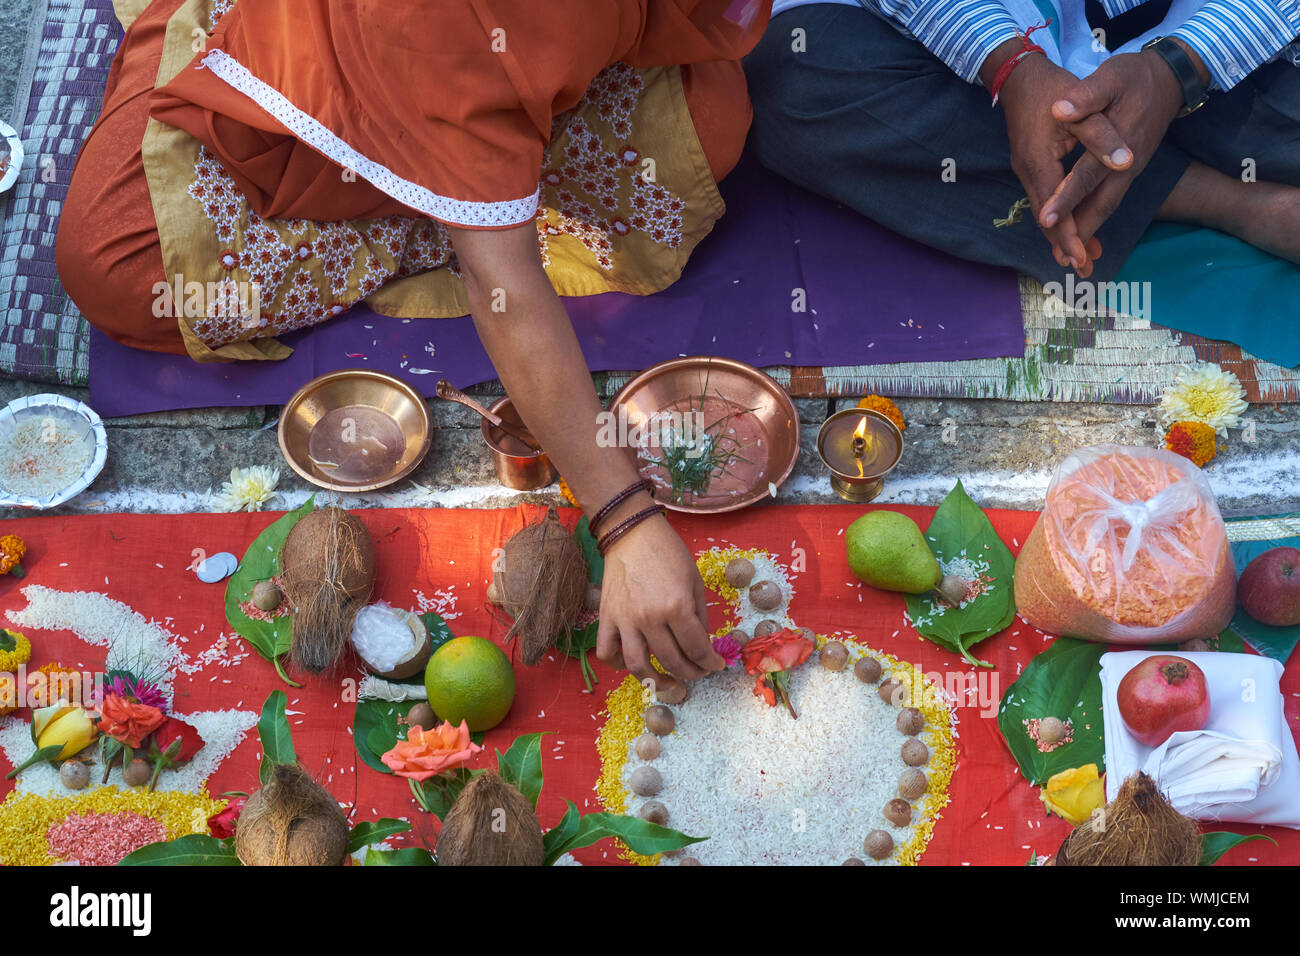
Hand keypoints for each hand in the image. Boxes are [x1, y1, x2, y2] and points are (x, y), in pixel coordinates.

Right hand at [595, 516, 723, 691]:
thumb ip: (700, 617)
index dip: (710, 663)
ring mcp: (625, 620)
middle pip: (672, 661)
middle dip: (691, 672)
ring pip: (638, 666)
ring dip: (656, 681)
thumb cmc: (669, 553)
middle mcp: (649, 618)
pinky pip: (607, 652)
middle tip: (698, 672)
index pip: (697, 648)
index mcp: (676, 606)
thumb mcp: (695, 582)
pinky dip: (618, 665)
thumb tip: (702, 645)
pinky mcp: (606, 618)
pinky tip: (633, 664)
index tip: (716, 665)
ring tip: (669, 682)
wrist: (632, 533)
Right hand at [995, 51, 1104, 274]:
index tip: (1082, 258)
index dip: (1069, 234)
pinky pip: (1045, 199)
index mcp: (1039, 162)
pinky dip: (1059, 217)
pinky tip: (1073, 226)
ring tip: (1083, 257)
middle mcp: (1028, 172)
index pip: (1054, 209)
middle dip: (1065, 244)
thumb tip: (1124, 161)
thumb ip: (1101, 137)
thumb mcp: (1081, 108)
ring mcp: (1026, 170)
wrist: (1021, 77)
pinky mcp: (1031, 166)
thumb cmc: (1053, 89)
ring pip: (1045, 211)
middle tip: (1084, 269)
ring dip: (1063, 234)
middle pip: (1046, 218)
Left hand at [1040, 50, 1185, 252]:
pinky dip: (1094, 217)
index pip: (1087, 176)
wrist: (1170, 77)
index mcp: (1119, 142)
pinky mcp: (1129, 170)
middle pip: (1101, 204)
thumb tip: (1060, 109)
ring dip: (1088, 231)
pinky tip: (1080, 231)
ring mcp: (1130, 169)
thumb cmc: (1135, 76)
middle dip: (1080, 232)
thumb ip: (1086, 96)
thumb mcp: (1110, 77)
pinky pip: (1109, 199)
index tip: (1046, 219)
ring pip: (1106, 206)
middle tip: (1061, 258)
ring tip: (1068, 257)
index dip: (1067, 198)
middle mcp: (1128, 164)